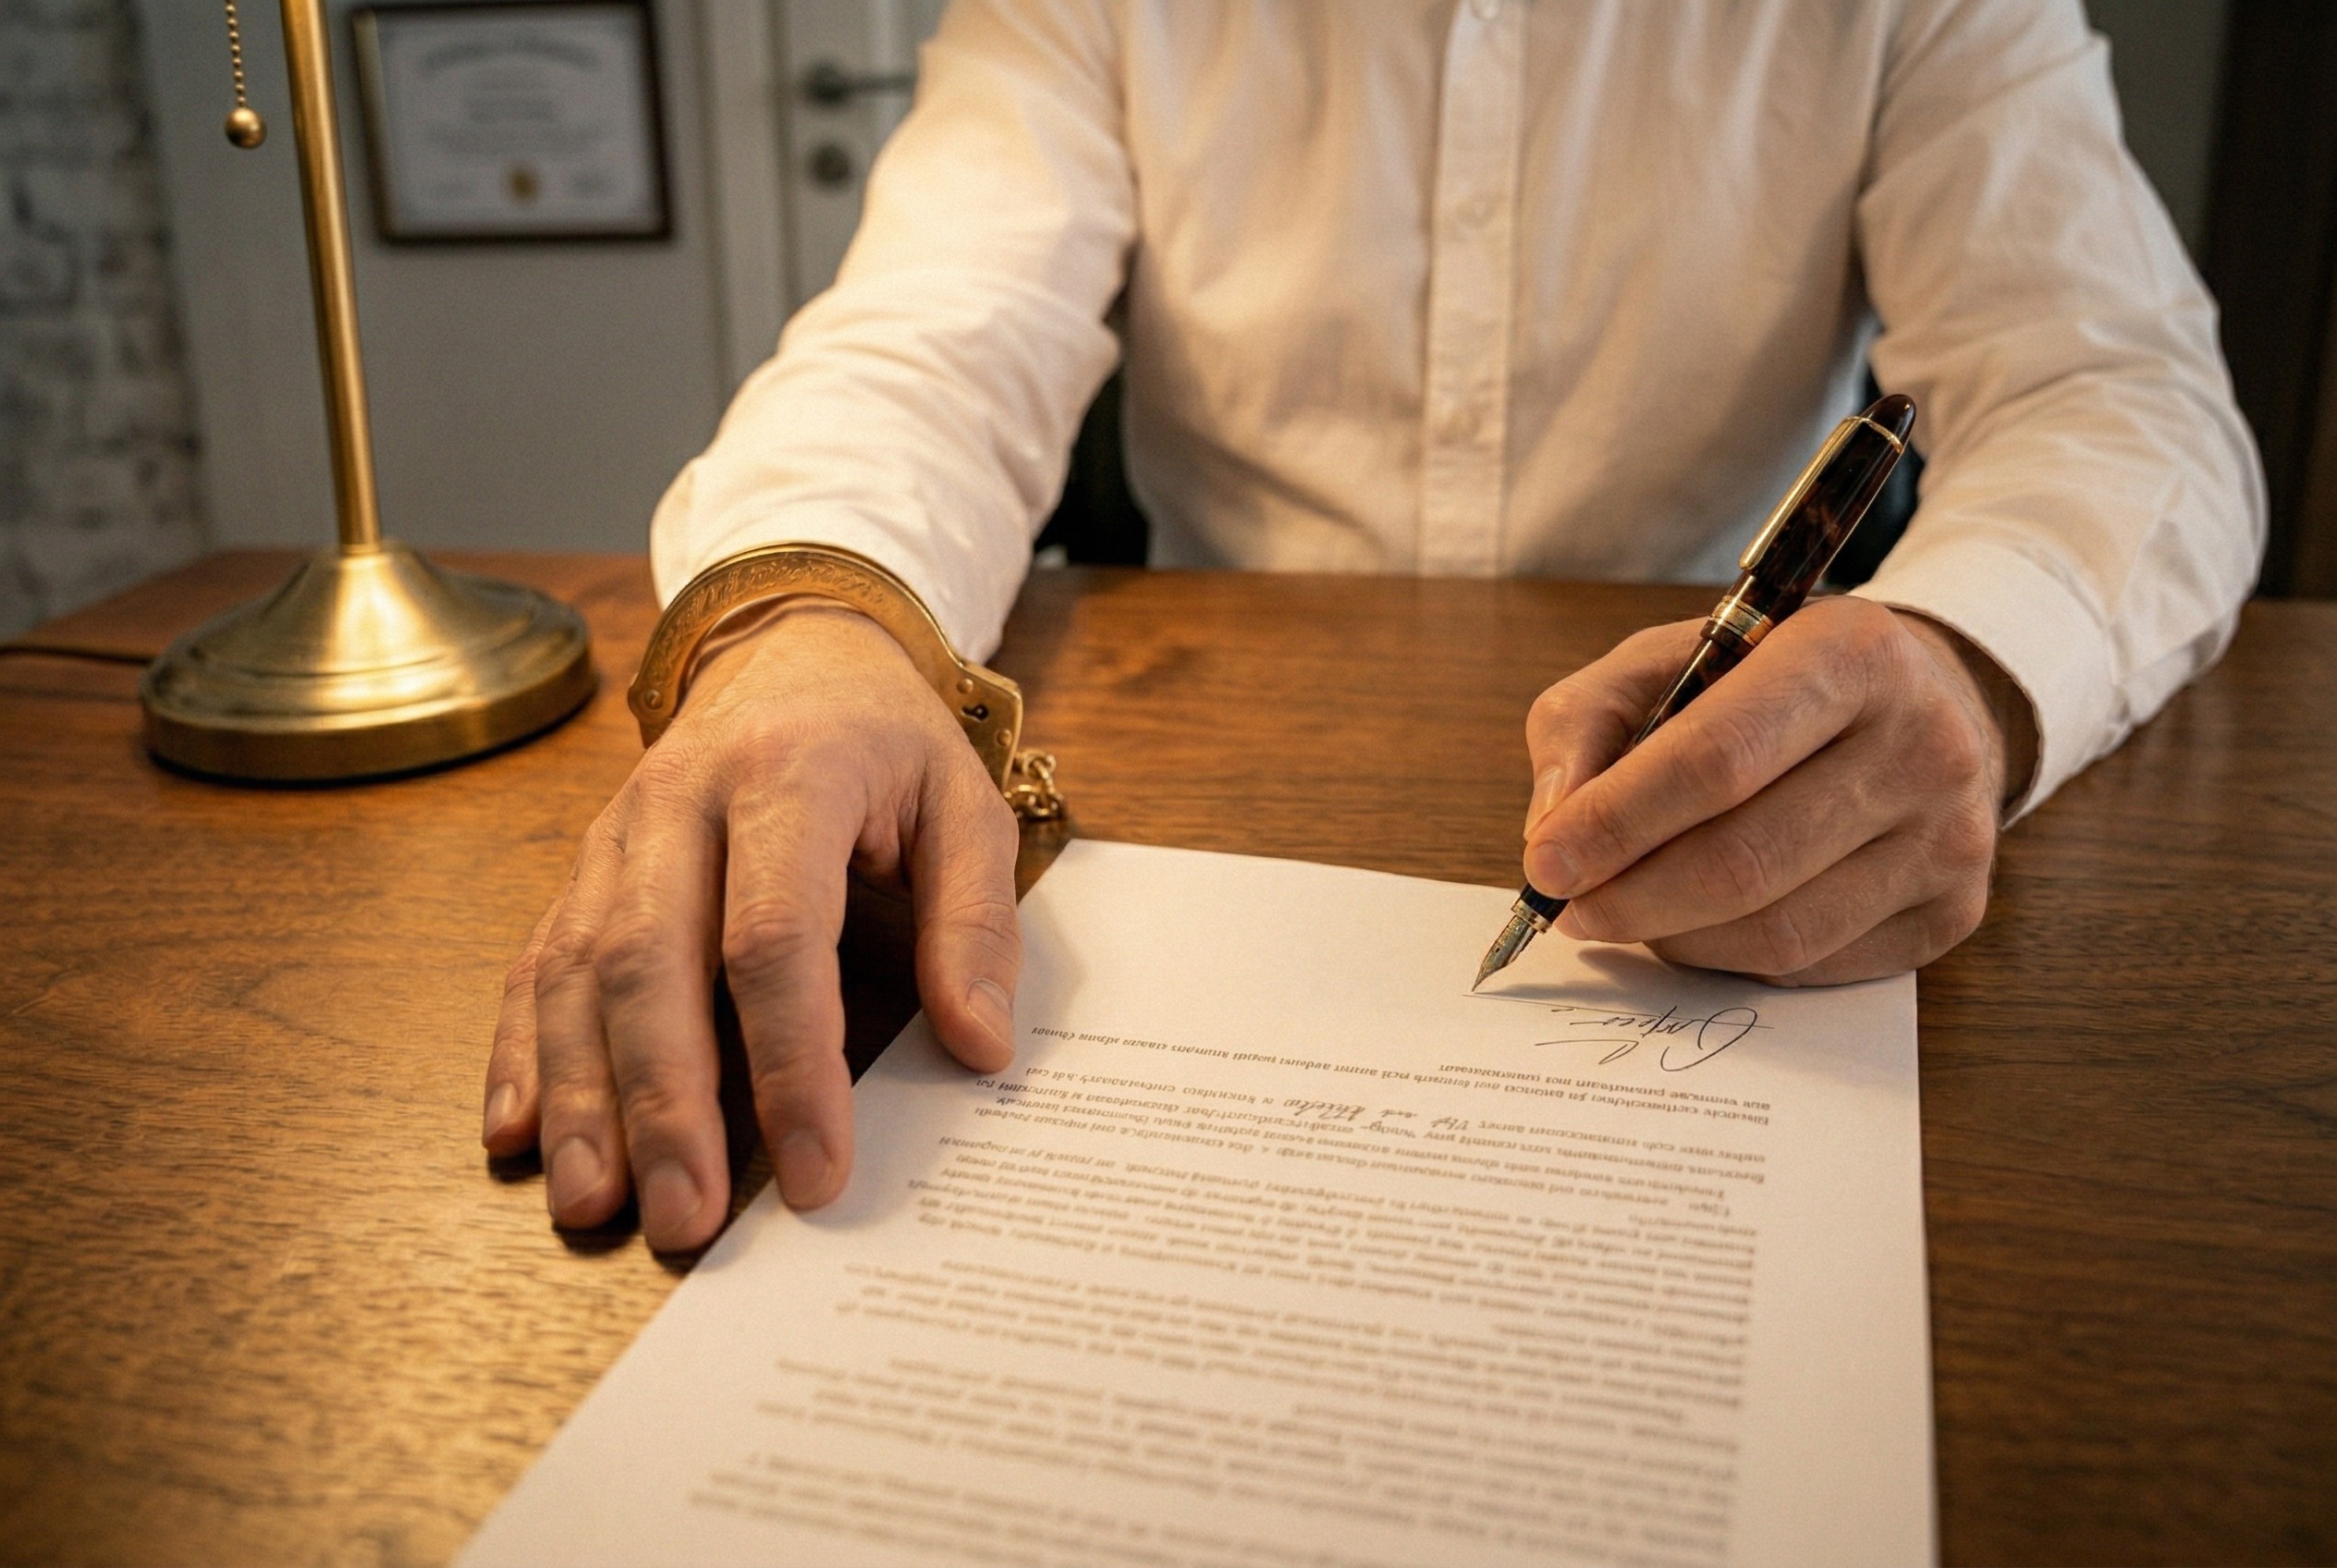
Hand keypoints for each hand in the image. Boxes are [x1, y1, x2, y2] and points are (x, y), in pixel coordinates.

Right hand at [480, 603, 1021, 1247]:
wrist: (794, 645)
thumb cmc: (887, 740)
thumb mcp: (965, 803)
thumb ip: (975, 921)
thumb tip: (979, 1046)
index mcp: (789, 778)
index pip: (775, 937)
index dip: (791, 1063)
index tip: (817, 1168)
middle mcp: (680, 804)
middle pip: (653, 964)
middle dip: (665, 1105)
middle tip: (687, 1219)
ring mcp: (615, 837)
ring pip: (578, 973)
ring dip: (582, 1099)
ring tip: (594, 1208)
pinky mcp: (581, 870)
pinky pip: (538, 963)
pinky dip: (522, 1052)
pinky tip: (519, 1137)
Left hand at [1522, 597, 2033, 985]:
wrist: (1919, 704)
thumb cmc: (1769, 682)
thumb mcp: (1669, 659)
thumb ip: (1586, 722)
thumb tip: (1551, 826)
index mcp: (1850, 653)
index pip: (1717, 759)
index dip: (1617, 821)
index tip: (1544, 862)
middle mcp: (1922, 744)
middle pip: (1744, 861)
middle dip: (1630, 897)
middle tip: (1569, 907)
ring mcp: (1948, 837)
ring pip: (1777, 931)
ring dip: (1672, 937)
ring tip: (1627, 910)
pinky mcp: (1952, 913)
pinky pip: (1811, 966)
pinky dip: (1728, 957)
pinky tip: (1699, 922)